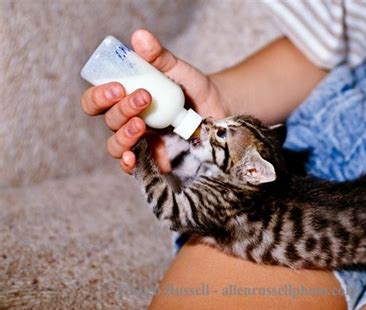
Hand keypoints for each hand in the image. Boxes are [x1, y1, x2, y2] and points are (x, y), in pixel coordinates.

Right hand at [80, 29, 229, 173]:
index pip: (96, 101)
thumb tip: (140, 36)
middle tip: (144, 97)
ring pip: (116, 146)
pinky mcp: (155, 158)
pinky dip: (131, 164)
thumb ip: (158, 56)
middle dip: (122, 110)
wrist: (217, 108)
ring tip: (141, 124)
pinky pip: (136, 167)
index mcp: (124, 99)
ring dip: (124, 136)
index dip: (99, 96)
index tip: (117, 86)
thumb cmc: (191, 87)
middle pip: (109, 121)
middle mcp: (127, 121)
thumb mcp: (176, 69)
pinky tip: (133, 158)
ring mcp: (140, 142)